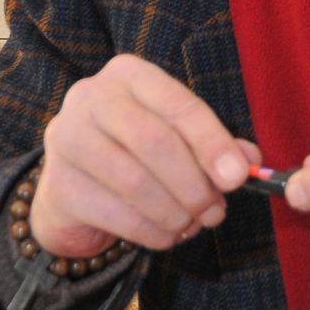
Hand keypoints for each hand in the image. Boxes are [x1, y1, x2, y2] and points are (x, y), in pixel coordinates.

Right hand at [28, 54, 258, 256]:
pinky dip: (152, 232)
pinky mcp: (59, 186)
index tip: (238, 177)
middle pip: (153, 141)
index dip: (212, 142)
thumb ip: (216, 146)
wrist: (75, 190)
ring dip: (175, 212)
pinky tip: (167, 234)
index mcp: (129, 75)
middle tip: (216, 211)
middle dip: (193, 183)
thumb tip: (250, 163)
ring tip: (193, 224)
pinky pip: (118, 215)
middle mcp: (91, 97)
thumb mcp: (178, 138)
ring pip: (134, 181)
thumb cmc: (136, 154)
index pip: (178, 103)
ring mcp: (67, 139)